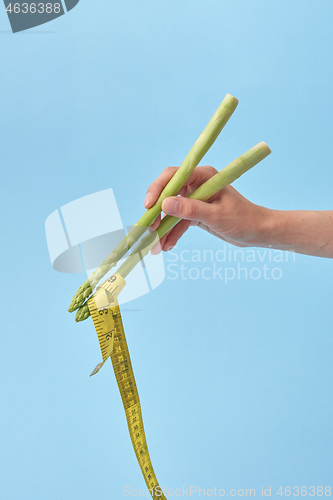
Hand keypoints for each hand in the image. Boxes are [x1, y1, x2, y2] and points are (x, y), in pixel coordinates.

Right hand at [144, 166, 267, 253]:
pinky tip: (167, 246)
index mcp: (203, 176)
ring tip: (155, 246)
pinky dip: (172, 234)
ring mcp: (195, 199)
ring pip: (171, 212)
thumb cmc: (243, 220)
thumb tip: (165, 205)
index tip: (149, 206)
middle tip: (148, 231)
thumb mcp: (216, 216)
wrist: (257, 232)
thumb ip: (191, 210)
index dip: (158, 189)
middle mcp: (196, 184)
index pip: (173, 176)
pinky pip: (178, 222)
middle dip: (156, 214)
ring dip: (162, 229)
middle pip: (167, 195)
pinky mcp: (195, 213)